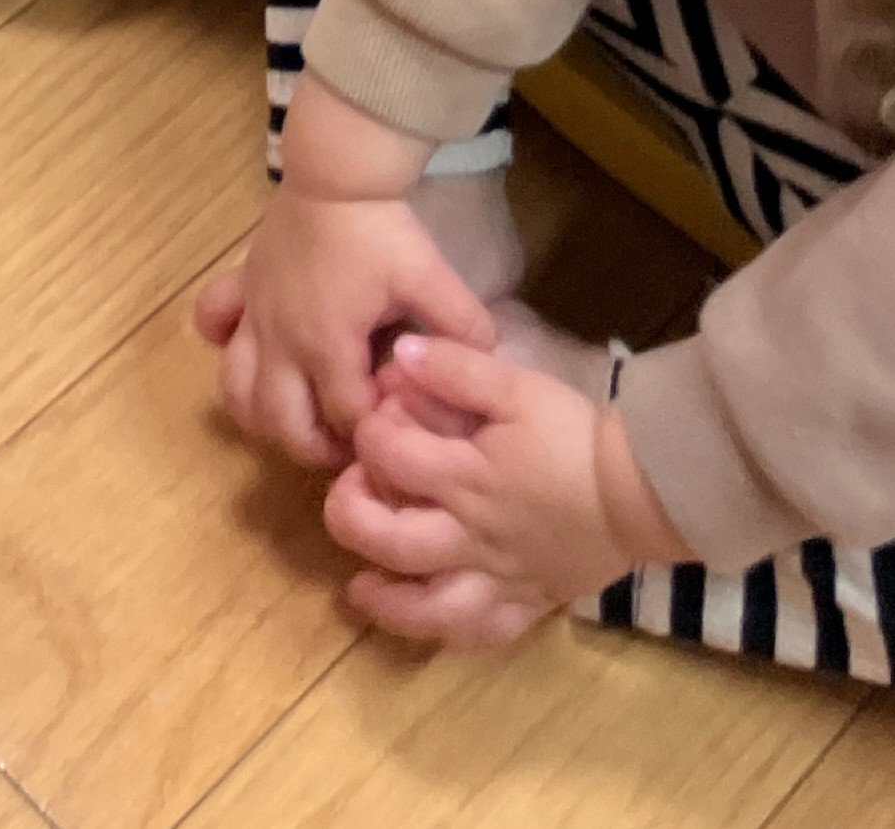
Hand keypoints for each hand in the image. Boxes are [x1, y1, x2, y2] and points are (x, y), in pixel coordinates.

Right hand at [195, 79, 492, 467]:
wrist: (336, 172)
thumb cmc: (380, 229)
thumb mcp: (432, 278)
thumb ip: (464, 327)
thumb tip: (488, 365)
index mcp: (328, 345)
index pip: (346, 418)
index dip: (374, 435)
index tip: (397, 432)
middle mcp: (282, 341)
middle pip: (282, 424)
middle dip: (314, 447)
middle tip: (347, 444)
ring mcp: (254, 315)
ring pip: (236, 391)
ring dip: (262, 415)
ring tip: (297, 413)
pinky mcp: (242, 287)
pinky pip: (213, 324)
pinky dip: (223, 344)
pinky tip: (250, 349)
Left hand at [324, 334, 689, 647]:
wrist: (644, 491)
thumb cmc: (575, 436)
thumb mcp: (518, 386)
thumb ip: (458, 368)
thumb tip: (399, 353)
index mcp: (466, 476)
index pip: (390, 458)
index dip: (368, 436)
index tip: (374, 422)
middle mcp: (472, 534)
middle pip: (393, 542)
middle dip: (352, 520)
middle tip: (345, 501)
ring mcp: (499, 577)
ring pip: (432, 608)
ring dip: (388, 603)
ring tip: (358, 590)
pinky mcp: (529, 603)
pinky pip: (485, 634)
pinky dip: (451, 637)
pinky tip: (426, 624)